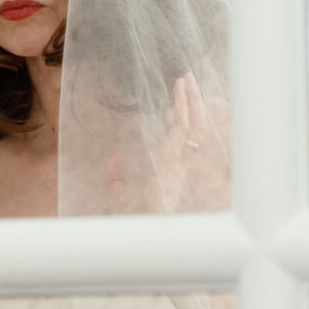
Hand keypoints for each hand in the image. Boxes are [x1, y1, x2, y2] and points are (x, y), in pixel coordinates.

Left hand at [105, 72, 207, 210]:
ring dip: (193, 99)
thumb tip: (114, 156)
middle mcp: (180, 164)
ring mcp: (180, 159)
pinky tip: (179, 87)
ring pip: (195, 123)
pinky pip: (183, 125)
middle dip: (193, 104)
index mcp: (171, 172)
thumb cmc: (131, 218)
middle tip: (187, 82)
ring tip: (186, 77)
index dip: (176, 120)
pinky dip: (183, 104)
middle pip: (194, 128)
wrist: (140, 231)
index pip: (179, 140)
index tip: (168, 104)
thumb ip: (116, 177)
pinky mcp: (174, 156)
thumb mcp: (119, 194)